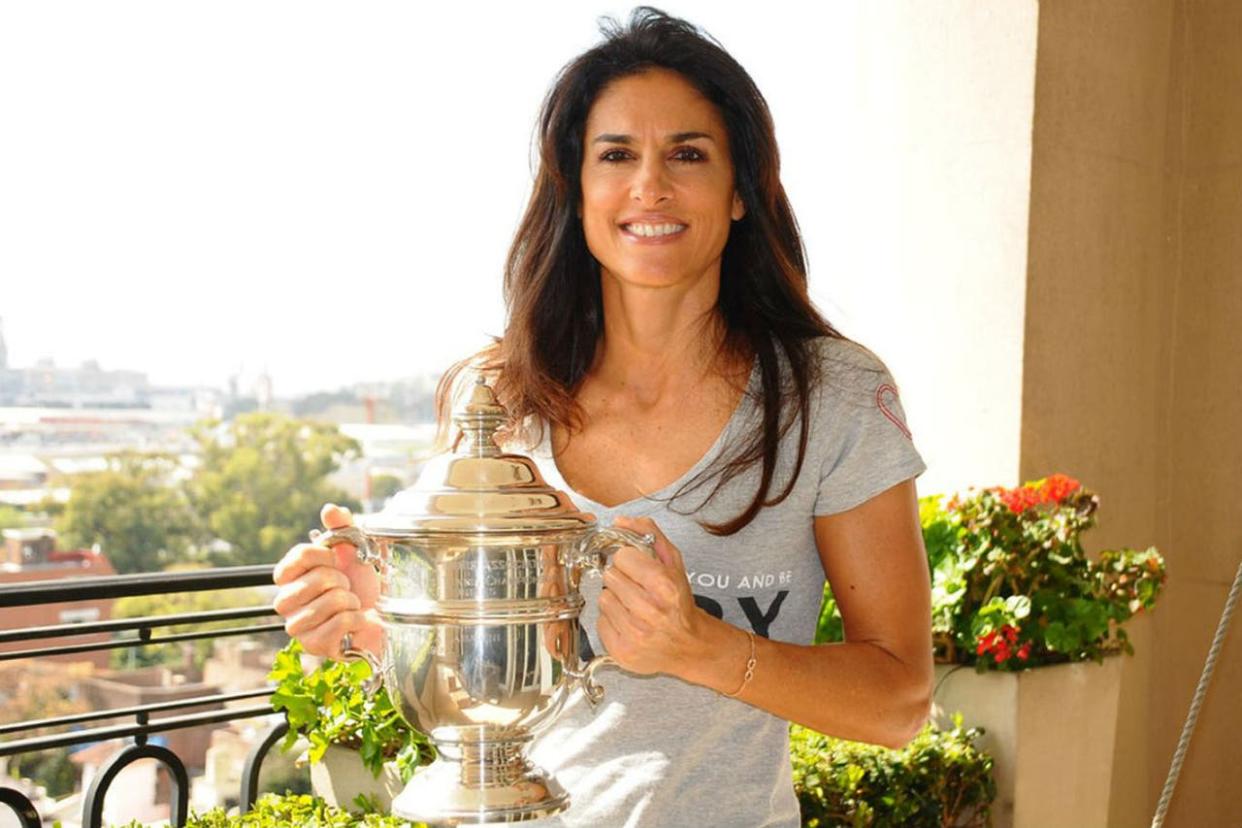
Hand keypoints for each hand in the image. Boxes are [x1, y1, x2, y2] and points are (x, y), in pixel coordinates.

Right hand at [272, 503, 382, 657]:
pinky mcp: (313, 646)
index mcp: (289, 576)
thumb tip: (329, 509)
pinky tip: (356, 621)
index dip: (325, 555)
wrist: (379, 622)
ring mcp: (297, 626)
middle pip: (317, 579)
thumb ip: (342, 527)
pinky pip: (341, 622)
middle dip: (342, 581)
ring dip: (351, 601)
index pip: (299, 556)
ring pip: (330, 601)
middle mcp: (285, 601)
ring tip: (350, 605)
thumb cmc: (361, 587)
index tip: (336, 561)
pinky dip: (357, 619)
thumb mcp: (355, 552)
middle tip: (345, 588)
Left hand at [596, 515, 706, 677]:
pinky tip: (628, 622)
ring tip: (633, 606)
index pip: (622, 557)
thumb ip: (650, 535)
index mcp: (664, 586)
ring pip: (603, 598)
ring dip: (615, 599)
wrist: (688, 645)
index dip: (629, 561)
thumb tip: (621, 521)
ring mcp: (634, 634)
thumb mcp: (673, 564)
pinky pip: (600, 621)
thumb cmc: (679, 602)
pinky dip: (611, 620)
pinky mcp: (621, 651)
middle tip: (636, 589)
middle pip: (610, 576)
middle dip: (621, 579)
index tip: (638, 568)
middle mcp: (649, 611)